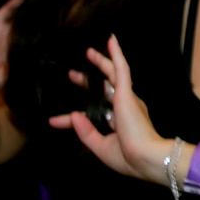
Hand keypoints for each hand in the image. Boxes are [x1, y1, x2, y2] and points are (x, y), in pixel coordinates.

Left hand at [48, 37, 169, 182]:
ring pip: (113, 75)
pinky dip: (116, 55)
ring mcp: (127, 99)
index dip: (73, 117)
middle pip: (105, 89)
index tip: (54, 120)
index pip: (94, 114)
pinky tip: (111, 41)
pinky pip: (121, 68)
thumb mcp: (100, 146)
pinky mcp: (127, 93)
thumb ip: (86, 131)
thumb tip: (73, 115)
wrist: (144, 158)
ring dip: (102, 62)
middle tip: (73, 75)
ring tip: (89, 52)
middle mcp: (125, 108)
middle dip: (88, 82)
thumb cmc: (128, 158)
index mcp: (121, 122)